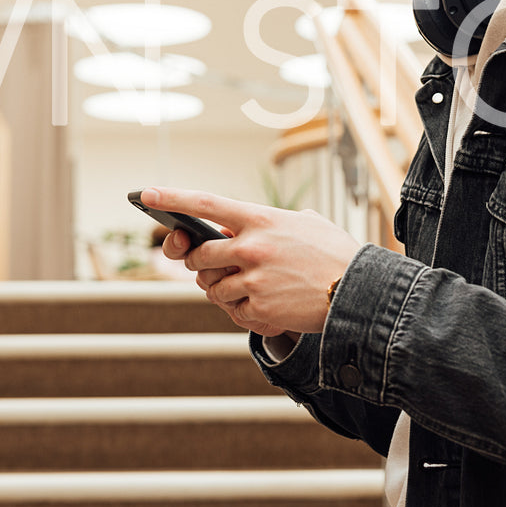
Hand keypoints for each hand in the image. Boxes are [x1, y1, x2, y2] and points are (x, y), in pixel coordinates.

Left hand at [145, 186, 360, 334]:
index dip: (171, 198)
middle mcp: (252, 247)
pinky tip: (269, 304)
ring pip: (213, 289)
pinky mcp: (260, 309)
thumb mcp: (303, 223)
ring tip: (255, 286)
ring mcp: (254, 280)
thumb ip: (267, 222)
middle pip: (199, 257)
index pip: (205, 203)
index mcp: (260, 219)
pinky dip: (244, 311)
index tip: (145, 194)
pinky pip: (233, 312)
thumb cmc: (334, 254)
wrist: (360, 292)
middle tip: (216, 266)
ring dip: (224, 290)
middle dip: (201, 264)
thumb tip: (240, 227)